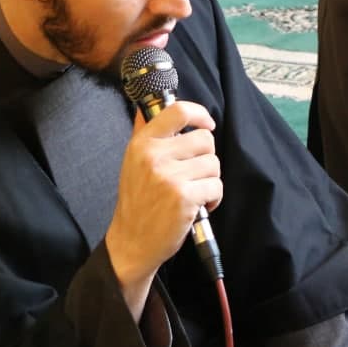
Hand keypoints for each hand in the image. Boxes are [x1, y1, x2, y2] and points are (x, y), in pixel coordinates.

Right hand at [105, 101, 221, 320]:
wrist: (131, 242)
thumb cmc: (138, 201)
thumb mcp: (133, 162)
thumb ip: (147, 133)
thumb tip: (153, 104)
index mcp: (142, 143)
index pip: (178, 111)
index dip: (200, 114)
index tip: (207, 124)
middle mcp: (154, 156)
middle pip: (205, 139)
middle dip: (206, 158)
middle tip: (192, 174)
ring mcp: (169, 177)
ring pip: (213, 164)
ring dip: (209, 179)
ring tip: (193, 191)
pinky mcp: (184, 197)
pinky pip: (216, 186)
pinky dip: (214, 197)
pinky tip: (199, 205)